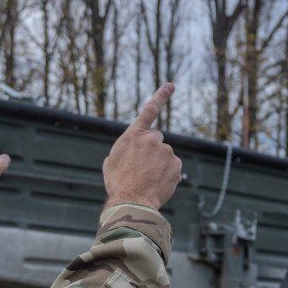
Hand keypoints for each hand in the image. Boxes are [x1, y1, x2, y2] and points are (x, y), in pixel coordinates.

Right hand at [103, 83, 181, 209]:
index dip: (161, 96)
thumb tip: (132, 152)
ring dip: (159, 163)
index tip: (171, 85)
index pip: (149, 110)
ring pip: (164, 155)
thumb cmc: (118, 183)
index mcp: (133, 135)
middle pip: (156, 138)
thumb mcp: (111, 161)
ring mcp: (166, 151)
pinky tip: (157, 183)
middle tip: (142, 165)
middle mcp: (152, 139)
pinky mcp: (176, 164)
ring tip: (147, 178)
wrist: (131, 201)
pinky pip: (173, 167)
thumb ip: (124, 150)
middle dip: (152, 147)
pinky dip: (168, 174)